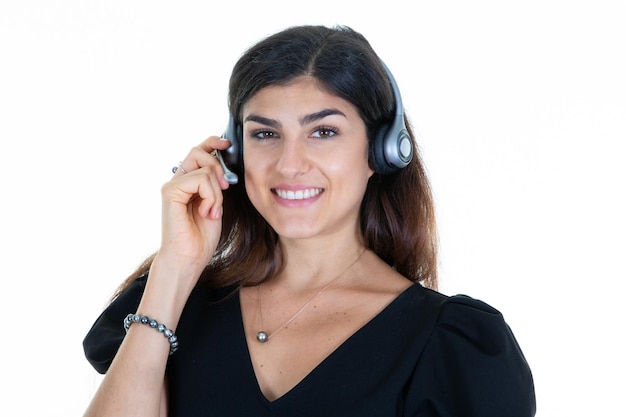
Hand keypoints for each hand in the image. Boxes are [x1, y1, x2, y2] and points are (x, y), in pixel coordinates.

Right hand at [157, 136, 232, 280]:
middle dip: (218, 167)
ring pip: (204, 170)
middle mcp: (177, 181)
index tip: (227, 143)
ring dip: (217, 192)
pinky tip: (207, 213)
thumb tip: (223, 165)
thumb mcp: (215, 204)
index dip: (212, 143)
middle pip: (199, 152)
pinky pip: (200, 180)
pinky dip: (211, 197)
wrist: (189, 258)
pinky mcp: (170, 192)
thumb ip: (216, 184)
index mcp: (187, 182)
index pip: (198, 152)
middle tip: (225, 188)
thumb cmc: (201, 237)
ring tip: (213, 211)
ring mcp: (172, 185)